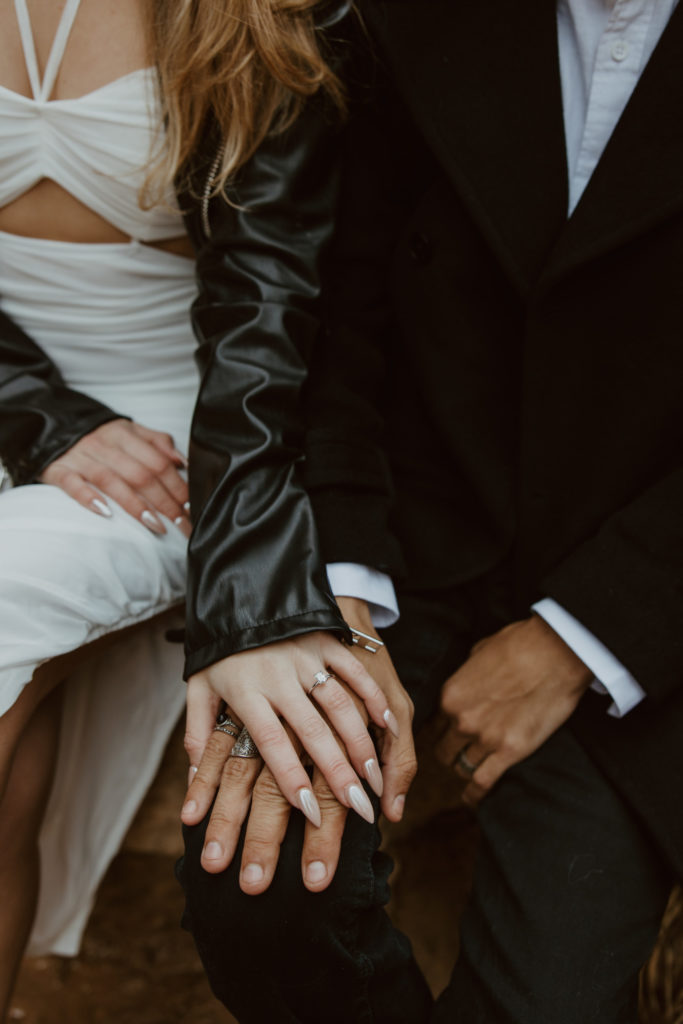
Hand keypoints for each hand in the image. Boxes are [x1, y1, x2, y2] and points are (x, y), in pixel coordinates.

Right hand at [39, 418, 189, 535]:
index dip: (177, 485)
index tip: (190, 507)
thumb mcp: (129, 430)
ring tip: (155, 525)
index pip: (157, 462)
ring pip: (111, 481)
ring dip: (135, 505)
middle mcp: (103, 445)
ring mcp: (80, 458)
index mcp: (124, 434)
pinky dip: (88, 498)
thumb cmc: (100, 436)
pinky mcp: (58, 471)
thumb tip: (182, 461)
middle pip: (140, 474)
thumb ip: (157, 442)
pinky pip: (73, 484)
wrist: (52, 427)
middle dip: (164, 501)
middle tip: (181, 523)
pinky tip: (105, 513)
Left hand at [182, 608, 416, 890]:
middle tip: (357, 806)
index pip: (271, 742)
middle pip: (312, 729)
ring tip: (374, 777)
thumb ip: (197, 735)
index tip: (310, 809)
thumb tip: (191, 785)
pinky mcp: (326, 641)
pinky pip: (354, 671)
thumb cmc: (220, 648)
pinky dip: (372, 696)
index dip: (291, 776)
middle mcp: (279, 677)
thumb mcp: (199, 687)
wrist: (239, 590)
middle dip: (336, 770)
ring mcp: (306, 657)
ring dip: (360, 742)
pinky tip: (387, 725)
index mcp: (246, 692)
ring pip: (339, 704)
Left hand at [435, 615, 592, 805]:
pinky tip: (470, 798)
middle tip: (455, 755)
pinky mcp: (510, 752)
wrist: (554, 652)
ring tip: (468, 771)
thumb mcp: (478, 654)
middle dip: (449, 753)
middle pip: (443, 750)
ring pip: (462, 767)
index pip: (433, 725)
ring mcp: (485, 738)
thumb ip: (466, 678)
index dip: (439, 732)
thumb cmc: (519, 645)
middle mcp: (462, 720)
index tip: (442, 737)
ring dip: (465, 768)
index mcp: (450, 695)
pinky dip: (474, 793)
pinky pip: (483, 781)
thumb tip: (467, 685)